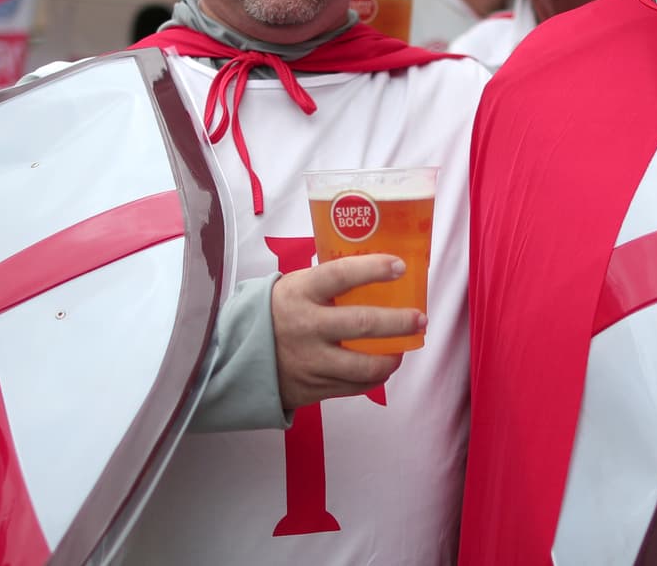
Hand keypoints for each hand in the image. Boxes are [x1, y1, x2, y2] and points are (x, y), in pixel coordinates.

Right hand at [270, 254, 426, 410]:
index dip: (373, 269)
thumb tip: (379, 268)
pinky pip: (353, 387)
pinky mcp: (312, 388)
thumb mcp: (295, 287)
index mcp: (301, 293)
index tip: (400, 267)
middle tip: (420, 319)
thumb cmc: (278, 311)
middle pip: (362, 324)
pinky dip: (373, 378)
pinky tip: (382, 366)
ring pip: (362, 365)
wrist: (236, 355)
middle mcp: (307, 326)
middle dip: (398, 323)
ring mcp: (310, 361)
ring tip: (404, 348)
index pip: (341, 275)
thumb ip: (330, 281)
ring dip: (391, 358)